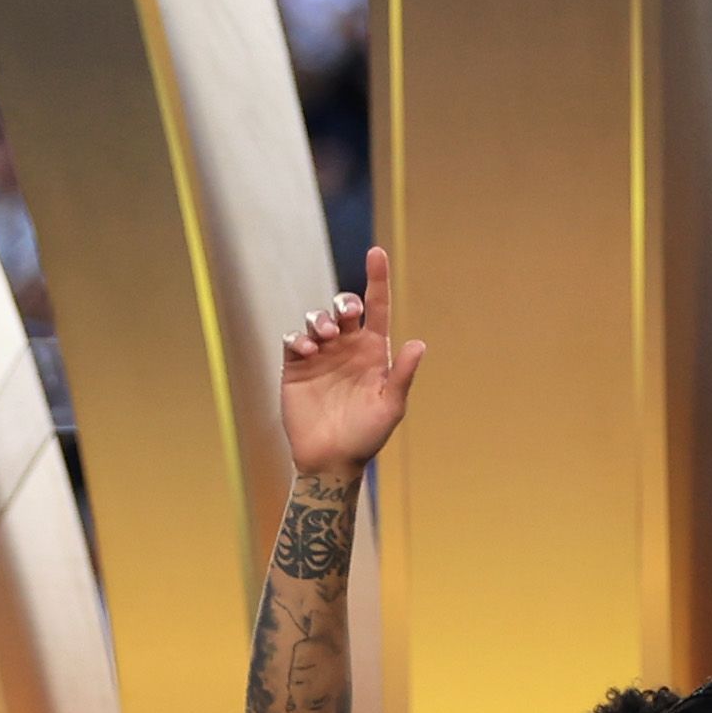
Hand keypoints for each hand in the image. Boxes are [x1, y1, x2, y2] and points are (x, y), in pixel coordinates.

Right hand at [278, 243, 426, 475]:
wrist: (331, 460)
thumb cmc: (366, 436)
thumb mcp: (390, 406)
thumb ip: (401, 375)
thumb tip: (418, 344)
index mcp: (372, 350)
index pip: (377, 306)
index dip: (377, 278)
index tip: (376, 252)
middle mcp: (346, 347)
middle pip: (344, 307)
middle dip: (343, 302)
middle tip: (345, 317)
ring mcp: (320, 355)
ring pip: (317, 318)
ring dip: (320, 320)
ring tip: (323, 338)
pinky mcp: (296, 367)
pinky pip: (293, 340)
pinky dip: (298, 338)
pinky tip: (307, 351)